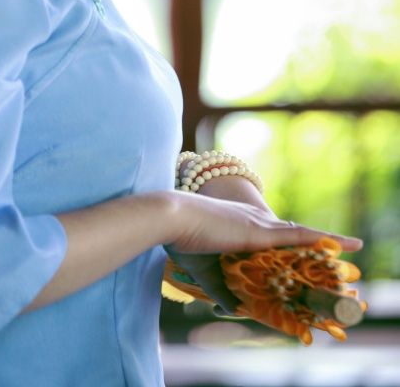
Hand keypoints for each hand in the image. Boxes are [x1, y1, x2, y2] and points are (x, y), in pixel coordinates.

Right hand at [163, 193, 363, 315]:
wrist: (172, 217)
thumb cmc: (182, 239)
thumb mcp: (203, 269)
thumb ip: (221, 289)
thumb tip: (235, 308)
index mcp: (243, 228)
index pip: (277, 238)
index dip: (296, 245)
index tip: (312, 252)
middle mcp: (256, 222)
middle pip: (295, 237)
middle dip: (318, 247)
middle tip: (341, 256)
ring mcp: (261, 225)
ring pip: (302, 236)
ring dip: (327, 244)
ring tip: (353, 248)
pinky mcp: (261, 231)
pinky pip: (300, 237)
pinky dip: (322, 241)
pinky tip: (342, 245)